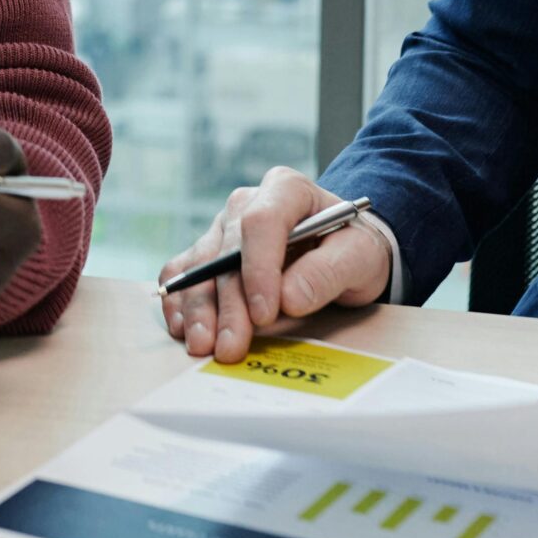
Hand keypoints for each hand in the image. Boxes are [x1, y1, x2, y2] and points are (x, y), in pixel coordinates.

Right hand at [159, 166, 387, 362]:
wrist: (340, 251)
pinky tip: (182, 326)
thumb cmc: (351, 249)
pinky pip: (182, 271)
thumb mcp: (359, 258)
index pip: (262, 222)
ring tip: (202, 345)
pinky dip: (178, 298)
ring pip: (200, 266)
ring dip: (198, 308)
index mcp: (286, 189)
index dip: (258, 268)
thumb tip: (289, 299)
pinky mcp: (207, 251)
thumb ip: (327, 273)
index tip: (265, 314)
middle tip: (231, 347)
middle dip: (228, 305)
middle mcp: (246, 204)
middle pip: (227, 253)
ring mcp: (222, 228)